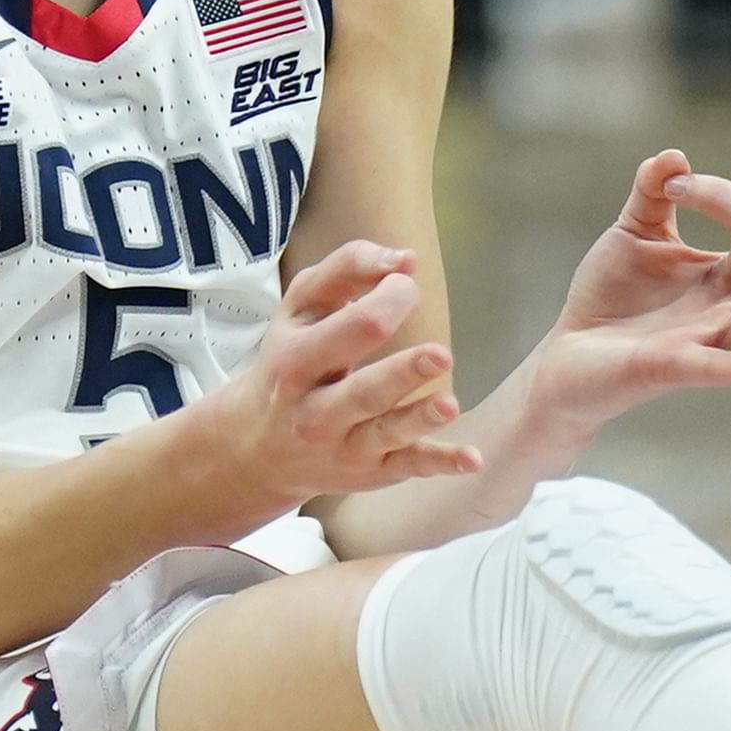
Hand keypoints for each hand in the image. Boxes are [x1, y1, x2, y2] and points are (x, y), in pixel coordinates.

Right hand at [180, 241, 480, 522]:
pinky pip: (408, 467)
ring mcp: (347, 444)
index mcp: (298, 361)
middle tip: (441, 354)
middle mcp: (318, 411)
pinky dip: (441, 464)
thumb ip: (347, 269)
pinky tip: (472, 459)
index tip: (405, 284)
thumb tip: (405, 260)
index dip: (391, 299)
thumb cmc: (292, 358)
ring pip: (386, 433)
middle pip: (364, 391)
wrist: (258, 445)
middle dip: (403, 372)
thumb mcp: (301, 307)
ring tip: (449, 404)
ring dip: (420, 420)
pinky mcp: (373, 470)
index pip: (353, 328)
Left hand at [530, 151, 730, 431]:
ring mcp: (713, 339)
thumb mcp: (635, 232)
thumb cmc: (611, 297)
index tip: (675, 182)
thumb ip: (654, 193)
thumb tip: (674, 157)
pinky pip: (721, 368)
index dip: (720, 193)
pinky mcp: (678, 368)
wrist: (567, 357)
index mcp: (730, 275)